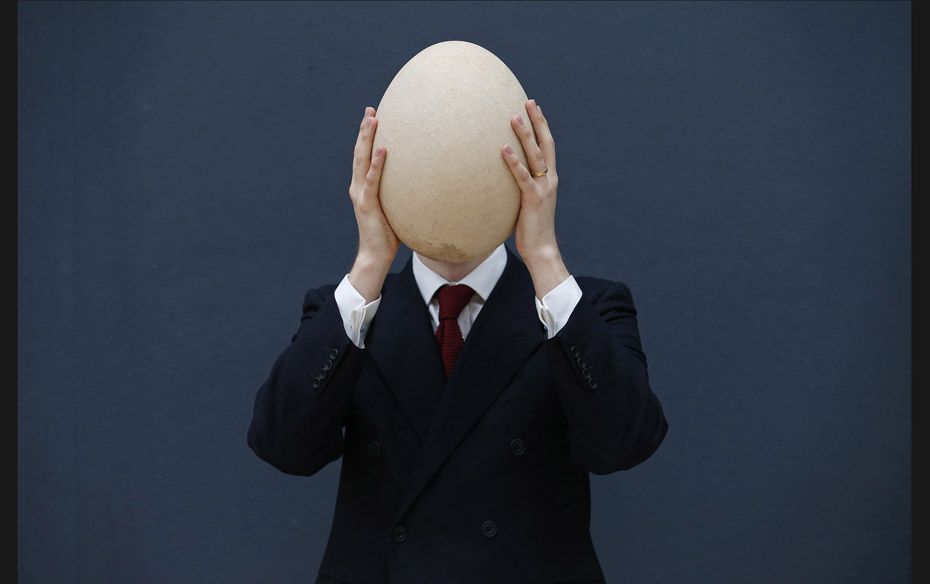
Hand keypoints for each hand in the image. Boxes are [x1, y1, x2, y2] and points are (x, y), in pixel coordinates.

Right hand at [349, 106, 398, 265]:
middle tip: (370, 110)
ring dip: (367, 139)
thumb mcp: (394, 207)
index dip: (366, 136)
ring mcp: (360, 195)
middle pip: (359, 152)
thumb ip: (400, 193)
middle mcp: (357, 187)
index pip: (363, 156)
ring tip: (372, 120)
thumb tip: (420, 182)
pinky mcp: (367, 205)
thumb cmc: (388, 234)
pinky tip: (383, 149)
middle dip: (364, 130)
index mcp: (362, 187)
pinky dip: (377, 164)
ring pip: (362, 161)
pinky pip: (372, 181)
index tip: (372, 116)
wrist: (375, 255)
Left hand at [501, 99, 559, 264]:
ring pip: (534, 155)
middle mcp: (550, 180)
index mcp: (550, 179)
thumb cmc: (532, 229)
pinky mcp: (532, 199)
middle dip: (537, 121)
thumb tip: (506, 180)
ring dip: (524, 135)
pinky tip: (503, 148)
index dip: (542, 126)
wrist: (542, 249)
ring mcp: (543, 188)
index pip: (547, 147)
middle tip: (528, 101)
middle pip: (545, 144)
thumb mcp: (528, 203)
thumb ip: (522, 188)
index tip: (534, 108)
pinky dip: (513, 161)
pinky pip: (522, 176)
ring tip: (513, 117)